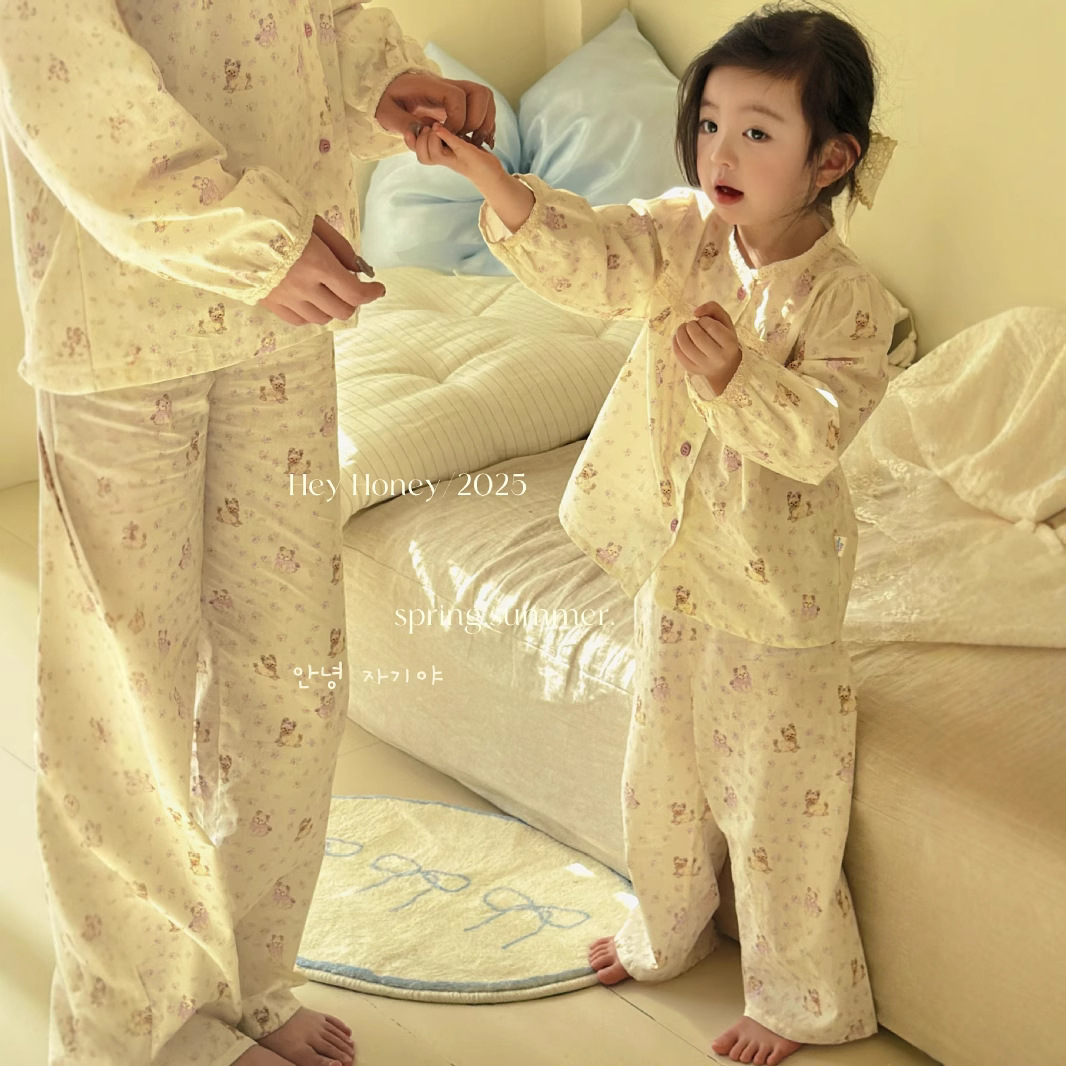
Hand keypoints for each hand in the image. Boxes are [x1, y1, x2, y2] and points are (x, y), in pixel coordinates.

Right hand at [259, 215, 384, 326]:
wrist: (229, 224)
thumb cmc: (273, 215)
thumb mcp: (313, 222)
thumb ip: (339, 247)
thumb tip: (356, 269)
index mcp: (317, 264)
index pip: (354, 293)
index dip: (371, 294)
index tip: (378, 288)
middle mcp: (304, 287)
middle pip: (342, 310)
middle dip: (353, 301)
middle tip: (351, 287)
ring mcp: (285, 298)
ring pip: (321, 319)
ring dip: (332, 308)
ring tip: (328, 292)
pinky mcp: (269, 303)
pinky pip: (299, 320)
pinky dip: (310, 313)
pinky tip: (309, 299)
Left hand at [375, 71, 495, 148]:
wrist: (388, 90)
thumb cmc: (386, 100)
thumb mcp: (386, 113)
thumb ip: (403, 123)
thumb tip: (424, 131)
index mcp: (430, 85)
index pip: (456, 96)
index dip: (457, 118)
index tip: (445, 134)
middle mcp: (447, 85)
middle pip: (480, 93)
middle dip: (475, 121)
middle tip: (461, 138)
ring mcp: (456, 91)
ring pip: (485, 98)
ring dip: (484, 122)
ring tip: (471, 140)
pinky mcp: (459, 101)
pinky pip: (482, 106)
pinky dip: (484, 123)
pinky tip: (475, 139)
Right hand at [405, 121, 504, 188]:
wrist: (492, 174)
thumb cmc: (473, 157)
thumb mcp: (456, 142)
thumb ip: (444, 134)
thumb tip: (431, 120)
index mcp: (440, 155)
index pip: (418, 153)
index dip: (410, 143)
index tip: (409, 131)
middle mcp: (446, 159)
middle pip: (423, 157)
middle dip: (420, 141)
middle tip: (427, 128)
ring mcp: (456, 158)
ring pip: (434, 155)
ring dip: (431, 139)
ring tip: (435, 127)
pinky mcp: (469, 154)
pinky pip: (454, 144)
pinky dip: (446, 134)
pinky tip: (439, 127)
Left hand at [672, 300, 742, 393]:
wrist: (724, 365)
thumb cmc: (724, 338)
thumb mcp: (724, 321)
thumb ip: (713, 308)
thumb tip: (696, 312)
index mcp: (730, 344)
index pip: (712, 327)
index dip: (704, 320)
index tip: (704, 321)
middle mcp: (718, 358)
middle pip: (697, 336)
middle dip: (691, 325)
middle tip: (692, 324)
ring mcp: (704, 366)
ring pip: (685, 346)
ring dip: (680, 332)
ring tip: (684, 328)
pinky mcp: (692, 370)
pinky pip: (679, 355)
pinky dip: (675, 342)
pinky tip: (679, 338)